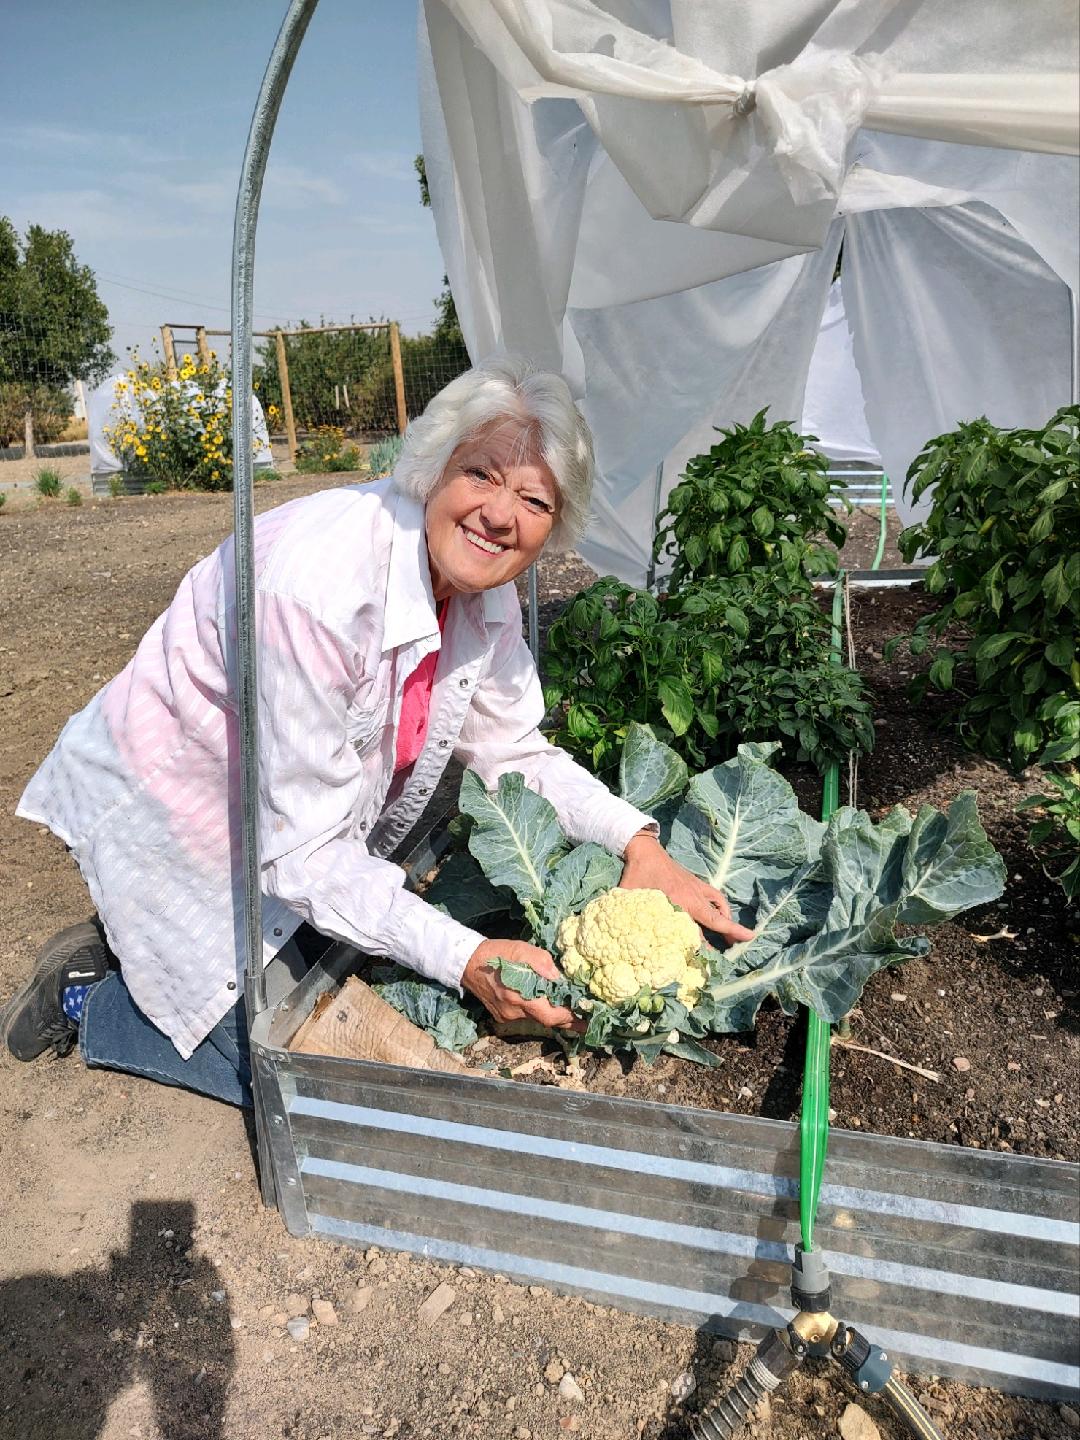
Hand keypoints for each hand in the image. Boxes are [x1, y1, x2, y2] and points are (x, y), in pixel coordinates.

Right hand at [461, 938, 580, 1029]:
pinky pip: (525, 1016)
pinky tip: (545, 1003)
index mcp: (518, 996)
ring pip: (536, 1019)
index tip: (587, 1018)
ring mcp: (507, 1016)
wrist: (466, 963)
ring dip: (553, 1014)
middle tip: (587, 1022)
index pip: (550, 1015)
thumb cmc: (495, 953)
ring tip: (571, 1009)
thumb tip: (558, 976)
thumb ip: (540, 961)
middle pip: (546, 1021)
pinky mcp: (502, 1015)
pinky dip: (538, 1011)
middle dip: (567, 1021)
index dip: (570, 1018)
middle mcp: (513, 1011)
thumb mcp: (519, 949)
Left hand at [620, 832, 753, 944]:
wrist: (645, 850)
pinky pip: (715, 896)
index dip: (705, 945)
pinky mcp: (696, 883)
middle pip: (715, 920)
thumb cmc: (636, 874)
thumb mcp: (630, 897)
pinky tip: (723, 914)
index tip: (716, 955)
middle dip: (729, 934)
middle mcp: (692, 897)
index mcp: (678, 902)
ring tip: (735, 937)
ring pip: (718, 908)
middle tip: (737, 948)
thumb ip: (629, 916)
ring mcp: (696, 889)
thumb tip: (621, 935)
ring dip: (727, 923)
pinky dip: (722, 906)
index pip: (696, 928)